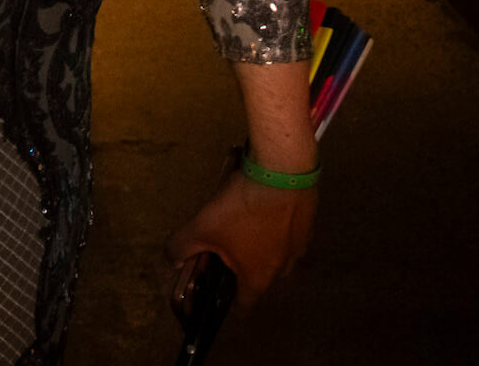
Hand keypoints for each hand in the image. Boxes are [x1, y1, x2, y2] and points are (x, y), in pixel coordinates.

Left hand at [166, 164, 315, 309]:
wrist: (283, 172)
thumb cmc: (242, 208)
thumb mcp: (202, 227)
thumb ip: (181, 247)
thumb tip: (172, 259)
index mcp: (259, 278)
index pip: (242, 306)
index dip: (223, 300)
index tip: (210, 285)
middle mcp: (283, 269)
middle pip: (254, 275)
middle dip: (235, 262)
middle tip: (219, 241)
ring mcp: (298, 247)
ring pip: (270, 251)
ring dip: (254, 240)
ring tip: (237, 215)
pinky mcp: (306, 224)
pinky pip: (282, 230)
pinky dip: (270, 221)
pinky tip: (257, 200)